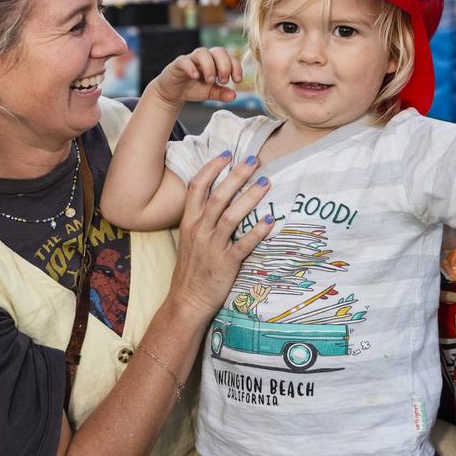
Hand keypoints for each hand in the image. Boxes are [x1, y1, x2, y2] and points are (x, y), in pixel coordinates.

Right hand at [153, 47, 241, 106]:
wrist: (173, 93)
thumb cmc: (193, 88)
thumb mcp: (210, 93)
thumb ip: (221, 93)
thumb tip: (234, 95)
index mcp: (215, 62)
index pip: (229, 58)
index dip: (236, 67)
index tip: (237, 81)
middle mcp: (205, 57)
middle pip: (219, 51)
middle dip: (224, 65)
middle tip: (223, 80)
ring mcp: (191, 59)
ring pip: (202, 53)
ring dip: (209, 66)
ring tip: (211, 81)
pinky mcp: (178, 64)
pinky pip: (185, 61)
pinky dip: (191, 68)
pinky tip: (196, 77)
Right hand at [170, 152, 272, 318]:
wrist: (186, 301)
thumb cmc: (191, 269)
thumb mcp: (189, 238)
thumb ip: (201, 218)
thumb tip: (218, 197)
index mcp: (189, 222)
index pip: (197, 187)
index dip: (212, 168)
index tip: (227, 154)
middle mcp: (199, 230)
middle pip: (218, 196)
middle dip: (236, 175)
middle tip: (253, 160)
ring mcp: (212, 247)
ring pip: (231, 216)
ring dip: (249, 198)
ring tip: (265, 183)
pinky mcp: (225, 264)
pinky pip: (242, 245)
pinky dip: (256, 232)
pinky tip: (269, 221)